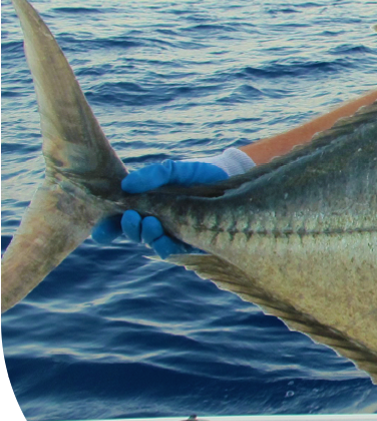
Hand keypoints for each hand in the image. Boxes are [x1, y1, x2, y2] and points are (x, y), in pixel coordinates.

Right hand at [91, 154, 245, 256]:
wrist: (232, 178)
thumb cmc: (199, 174)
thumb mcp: (174, 170)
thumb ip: (152, 175)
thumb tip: (127, 184)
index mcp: (146, 207)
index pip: (118, 222)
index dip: (106, 228)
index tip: (99, 228)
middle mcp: (156, 223)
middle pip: (132, 234)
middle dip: (127, 229)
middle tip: (131, 217)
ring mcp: (173, 234)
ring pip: (151, 244)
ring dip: (146, 236)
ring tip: (150, 223)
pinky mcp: (192, 243)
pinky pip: (173, 250)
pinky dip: (165, 244)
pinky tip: (164, 233)